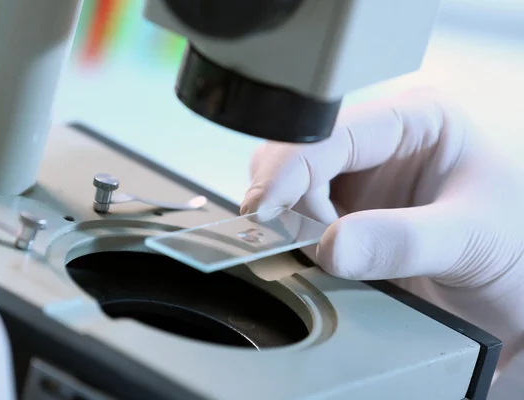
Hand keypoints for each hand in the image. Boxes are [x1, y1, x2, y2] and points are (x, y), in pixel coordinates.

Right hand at [241, 89, 523, 370]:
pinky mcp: (343, 215)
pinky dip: (291, 238)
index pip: (331, 131)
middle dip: (287, 197)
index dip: (291, 166)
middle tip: (296, 237)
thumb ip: (402, 241)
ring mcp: (357, 180)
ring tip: (320, 251)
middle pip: (297, 154)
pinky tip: (314, 255)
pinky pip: (296, 220)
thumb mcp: (469, 238)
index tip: (265, 206)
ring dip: (288, 220)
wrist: (509, 295)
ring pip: (288, 186)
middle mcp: (379, 144)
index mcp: (415, 121)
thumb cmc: (513, 248)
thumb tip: (331, 244)